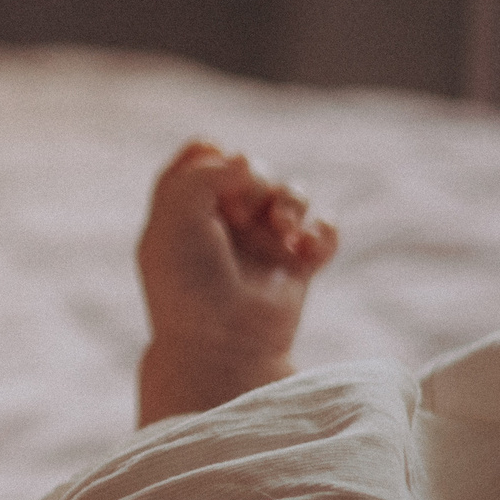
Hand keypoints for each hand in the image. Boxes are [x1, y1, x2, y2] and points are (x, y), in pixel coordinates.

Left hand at [136, 141, 337, 421]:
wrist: (221, 344)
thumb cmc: (189, 282)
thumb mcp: (176, 215)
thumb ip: (203, 171)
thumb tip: (246, 162)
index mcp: (182, 211)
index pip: (203, 156)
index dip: (214, 157)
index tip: (213, 183)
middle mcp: (221, 224)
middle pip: (254, 169)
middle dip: (256, 182)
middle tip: (240, 216)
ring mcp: (260, 244)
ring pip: (292, 193)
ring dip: (293, 201)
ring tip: (283, 230)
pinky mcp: (296, 265)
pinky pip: (324, 228)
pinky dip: (322, 232)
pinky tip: (305, 252)